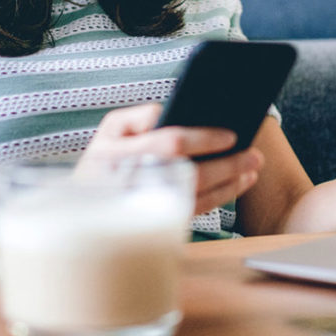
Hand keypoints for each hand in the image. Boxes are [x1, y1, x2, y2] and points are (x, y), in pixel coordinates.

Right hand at [85, 104, 262, 215]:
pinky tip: (239, 182)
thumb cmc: (104, 158)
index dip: (203, 139)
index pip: (170, 143)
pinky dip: (222, 196)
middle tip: (254, 154)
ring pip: (197, 196)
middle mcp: (133, 182)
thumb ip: (140, 116)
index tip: (231, 135)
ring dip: (230, 182)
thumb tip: (172, 113)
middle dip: (226, 164)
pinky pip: (196, 210)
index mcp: (119, 152)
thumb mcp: (111, 129)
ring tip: (253, 167)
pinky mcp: (156, 221)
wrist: (81, 210)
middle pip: (190, 173)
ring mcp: (144, 206)